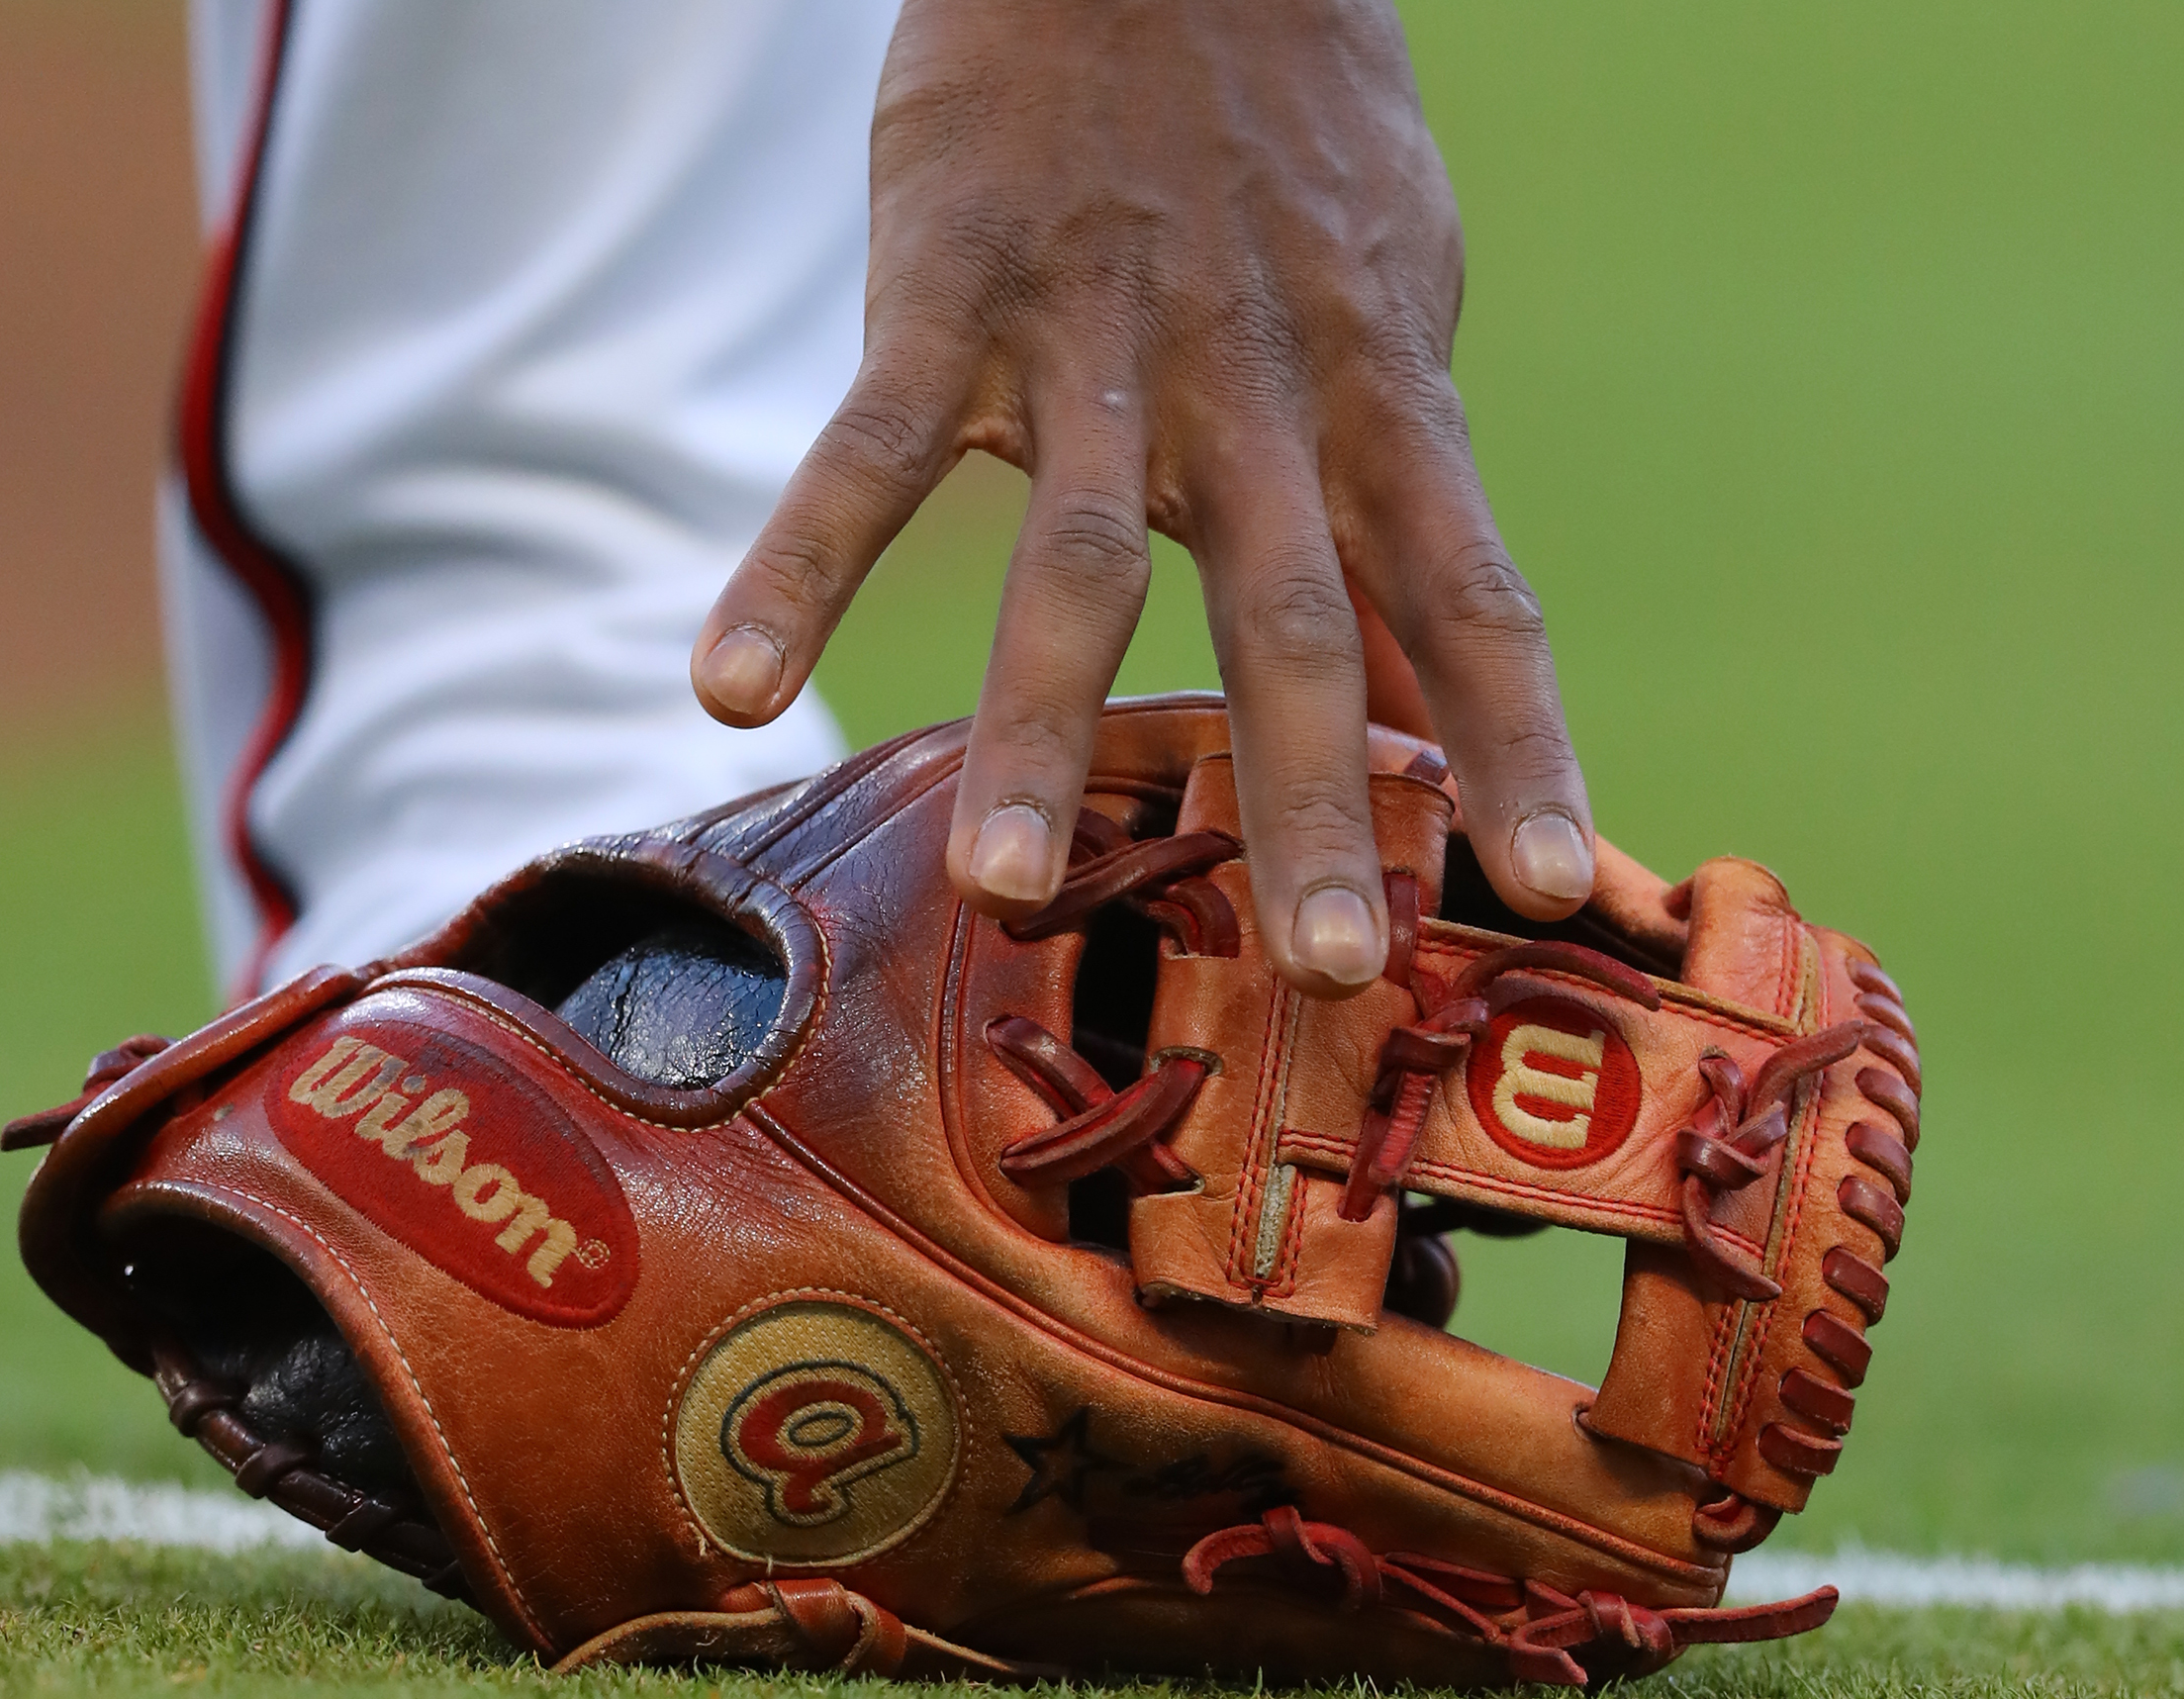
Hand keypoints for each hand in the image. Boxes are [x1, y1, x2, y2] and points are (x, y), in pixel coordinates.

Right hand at [691, 0, 1592, 996]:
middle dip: (1306, 800)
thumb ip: (1396, 497)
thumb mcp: (1391, 308)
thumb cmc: (1284, 146)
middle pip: (1290, 613)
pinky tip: (729, 686)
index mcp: (1377, 391)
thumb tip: (1436, 690)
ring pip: (1070, 556)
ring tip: (1002, 891)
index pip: (1470, 589)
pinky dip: (794, 566)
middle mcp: (1253, 382)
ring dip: (1036, 729)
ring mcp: (1097, 337)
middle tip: (1327, 971)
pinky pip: (862, 449)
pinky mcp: (945, 289)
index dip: (1516, 741)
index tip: (1551, 889)